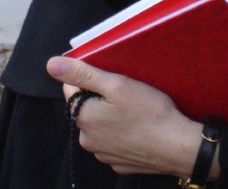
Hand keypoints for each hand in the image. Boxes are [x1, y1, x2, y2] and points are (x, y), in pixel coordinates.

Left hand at [46, 56, 219, 178]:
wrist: (177, 146)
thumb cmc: (149, 112)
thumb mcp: (116, 84)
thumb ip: (82, 74)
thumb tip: (51, 65)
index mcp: (83, 117)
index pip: (73, 88)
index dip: (92, 78)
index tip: (113, 78)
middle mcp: (87, 139)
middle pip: (87, 107)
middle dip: (102, 97)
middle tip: (128, 92)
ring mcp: (103, 154)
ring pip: (101, 124)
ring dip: (112, 115)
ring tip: (136, 109)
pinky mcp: (119, 162)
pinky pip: (114, 140)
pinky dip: (123, 132)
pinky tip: (139, 126)